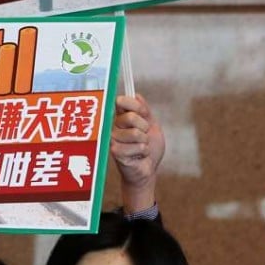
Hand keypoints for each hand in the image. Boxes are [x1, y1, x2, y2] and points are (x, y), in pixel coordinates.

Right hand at [110, 94, 164, 212]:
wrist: (148, 169)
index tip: (144, 115)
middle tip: (143, 137)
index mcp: (120, 117)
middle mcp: (113, 126)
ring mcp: (112, 138)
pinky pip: (137, 147)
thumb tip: (136, 95)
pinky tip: (137, 156)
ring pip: (135, 133)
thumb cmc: (148, 148)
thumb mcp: (151, 126)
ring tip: (141, 148)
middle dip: (144, 128)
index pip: (122, 101)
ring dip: (145, 142)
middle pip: (131, 117)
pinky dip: (143, 152)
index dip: (137, 107)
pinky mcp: (115, 151)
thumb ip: (144, 110)